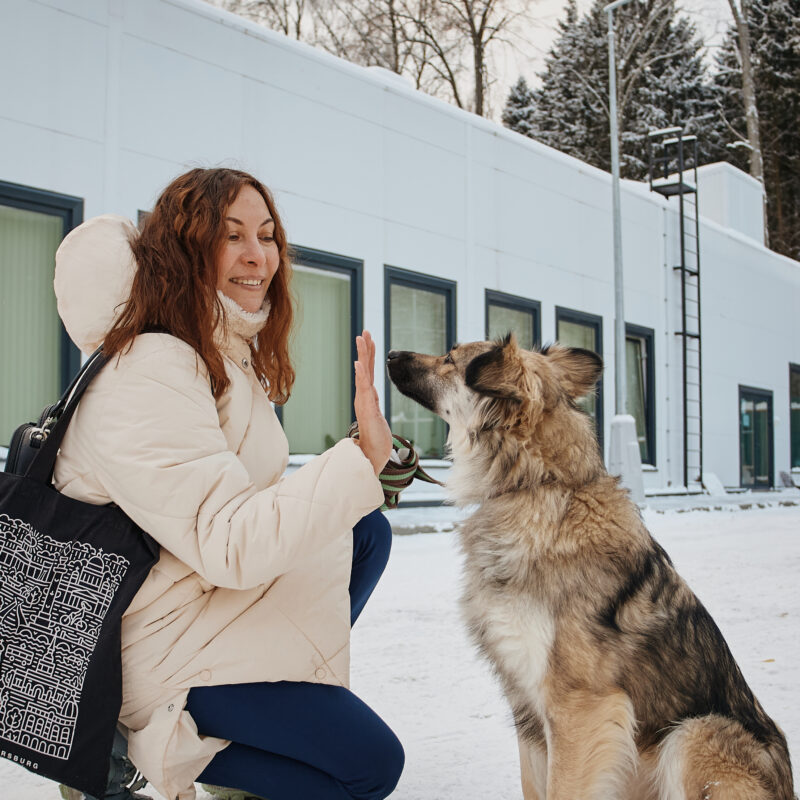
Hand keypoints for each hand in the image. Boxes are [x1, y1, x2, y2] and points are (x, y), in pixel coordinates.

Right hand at [354, 330, 391, 476]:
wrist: (372, 454)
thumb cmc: (376, 438)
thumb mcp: (376, 416)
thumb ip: (372, 405)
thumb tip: (371, 394)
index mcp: (366, 396)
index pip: (369, 371)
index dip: (369, 355)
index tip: (369, 338)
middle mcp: (363, 396)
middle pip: (365, 368)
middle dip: (365, 349)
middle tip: (364, 331)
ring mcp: (364, 401)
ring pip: (363, 374)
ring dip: (362, 356)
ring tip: (361, 339)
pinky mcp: (367, 409)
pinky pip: (363, 388)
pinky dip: (361, 375)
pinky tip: (359, 363)